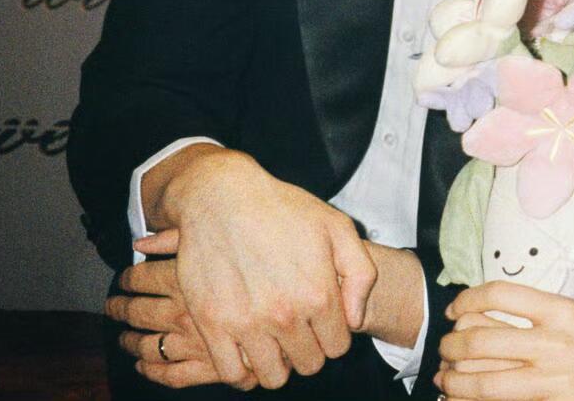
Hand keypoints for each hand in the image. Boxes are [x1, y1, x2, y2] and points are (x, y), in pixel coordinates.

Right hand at [111, 231, 427, 389]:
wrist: (222, 197)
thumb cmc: (283, 209)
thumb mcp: (338, 227)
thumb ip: (360, 275)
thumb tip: (355, 320)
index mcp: (318, 294)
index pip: (337, 348)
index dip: (331, 335)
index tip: (320, 321)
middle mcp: (284, 314)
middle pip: (308, 364)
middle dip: (307, 349)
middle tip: (296, 329)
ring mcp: (246, 323)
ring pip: (272, 377)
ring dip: (277, 363)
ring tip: (273, 340)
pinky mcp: (212, 325)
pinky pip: (232, 375)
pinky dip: (243, 372)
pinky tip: (248, 352)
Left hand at [434, 282, 573, 400]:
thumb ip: (568, 308)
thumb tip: (536, 308)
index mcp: (565, 313)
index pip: (502, 295)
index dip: (469, 298)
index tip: (458, 307)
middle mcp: (553, 346)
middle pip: (481, 339)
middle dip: (452, 344)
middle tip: (445, 347)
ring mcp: (552, 383)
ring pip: (484, 382)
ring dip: (454, 381)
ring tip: (444, 379)